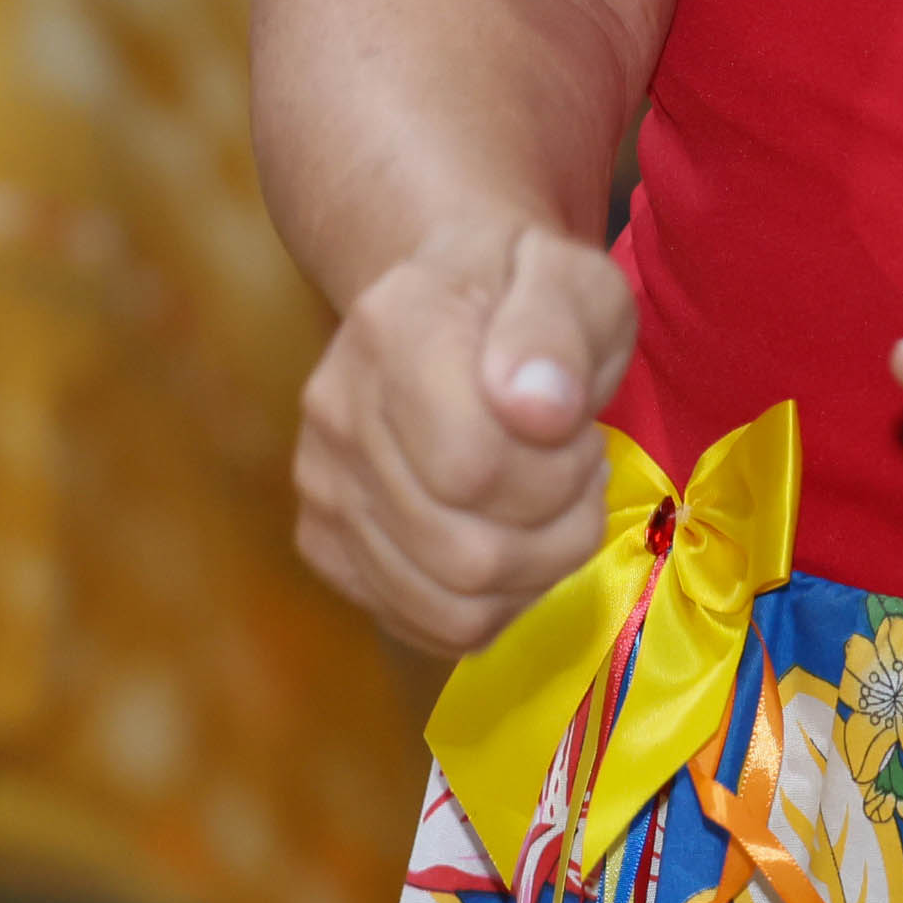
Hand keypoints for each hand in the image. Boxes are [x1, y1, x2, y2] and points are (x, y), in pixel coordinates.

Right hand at [295, 216, 639, 656]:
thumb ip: (558, 331)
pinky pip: (423, 623)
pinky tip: (511, 536)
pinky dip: (493, 603)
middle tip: (577, 471)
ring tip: (548, 504)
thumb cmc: (527, 291)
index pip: (474, 466)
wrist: (454, 296)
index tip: (581, 432)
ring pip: (451, 605)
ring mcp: (321, 482)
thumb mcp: (573, 280)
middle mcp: (337, 409)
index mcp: (395, 329)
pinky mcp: (324, 540)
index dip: (557, 473)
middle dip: (557, 529)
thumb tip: (539, 409)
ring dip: (533, 573)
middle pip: (466, 553)